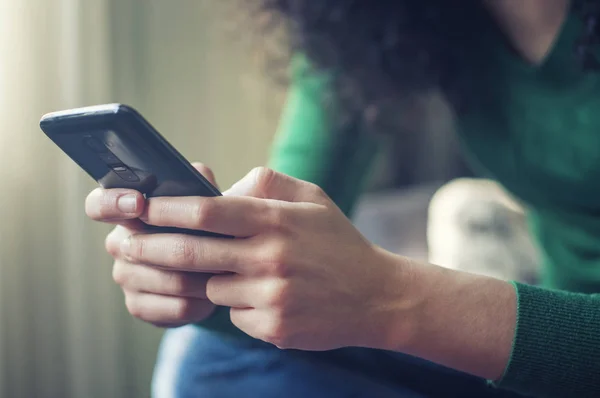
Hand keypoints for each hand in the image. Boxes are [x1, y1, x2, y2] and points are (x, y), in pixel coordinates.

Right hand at [85, 163, 217, 327]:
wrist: (225, 270)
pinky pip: (169, 307)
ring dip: (193, 278)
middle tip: (210, 247)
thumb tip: (200, 173)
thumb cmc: (215, 226)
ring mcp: (128, 277)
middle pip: (131, 248)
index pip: (100, 204)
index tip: (139, 203)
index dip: (112, 202)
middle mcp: (122, 243)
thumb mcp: (215, 202)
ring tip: (221, 273)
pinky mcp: (142, 306)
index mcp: (130, 212)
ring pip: (157, 279)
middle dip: (174, 248)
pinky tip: (212, 297)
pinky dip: (196, 302)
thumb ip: (204, 185)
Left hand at [119, 167, 412, 349]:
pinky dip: (235, 303)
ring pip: (210, 287)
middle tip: (125, 245)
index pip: (207, 211)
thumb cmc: (338, 242)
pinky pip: (233, 314)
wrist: (378, 296)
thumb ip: (265, 184)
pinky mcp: (274, 327)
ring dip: (204, 278)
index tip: (140, 206)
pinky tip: (262, 294)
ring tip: (219, 268)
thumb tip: (220, 190)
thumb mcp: (311, 198)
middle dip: (151, 248)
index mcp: (276, 220)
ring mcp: (271, 296)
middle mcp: (270, 258)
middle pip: (192, 252)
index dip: (166, 209)